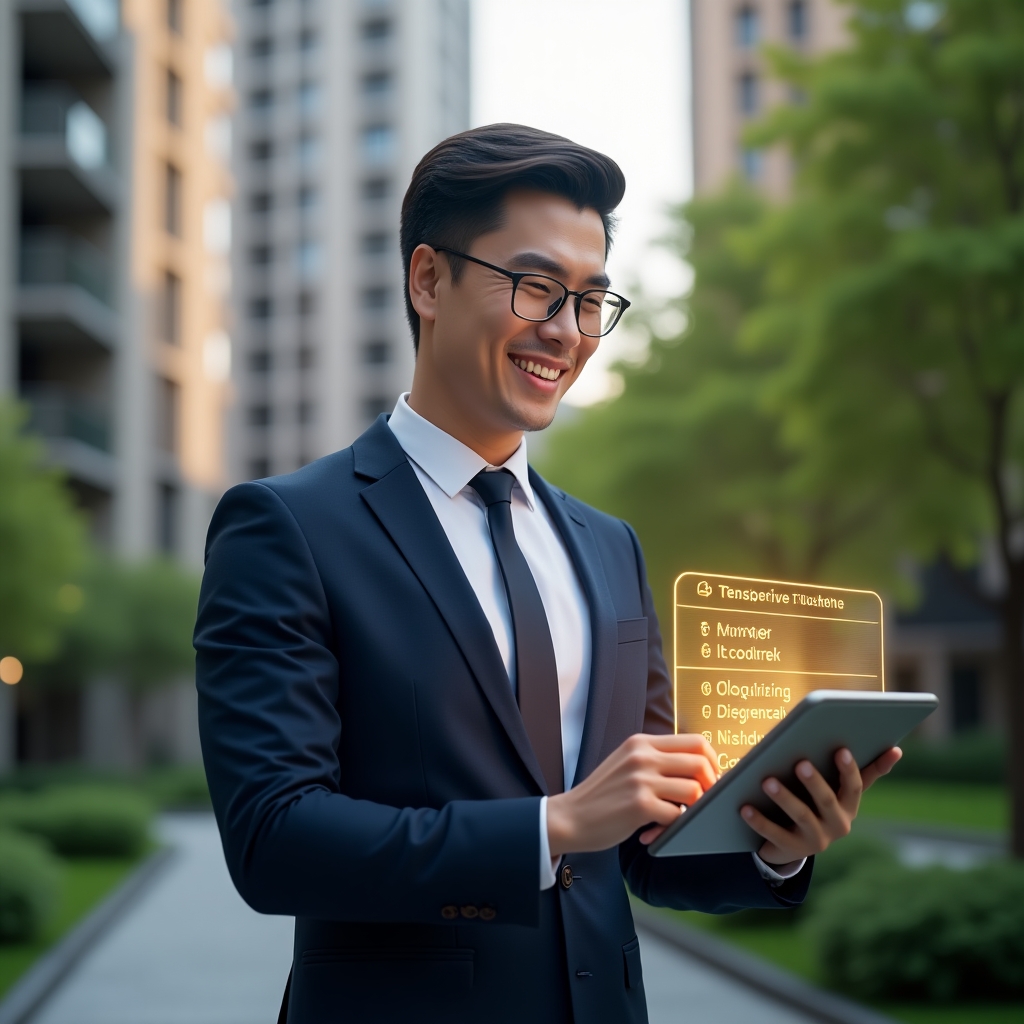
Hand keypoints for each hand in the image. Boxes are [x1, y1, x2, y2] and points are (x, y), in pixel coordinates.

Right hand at [546, 733, 718, 856]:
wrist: (571, 816)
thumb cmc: (603, 795)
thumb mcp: (627, 764)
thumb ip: (656, 760)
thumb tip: (698, 767)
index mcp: (641, 743)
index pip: (695, 742)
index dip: (712, 761)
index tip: (711, 778)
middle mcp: (642, 756)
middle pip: (700, 763)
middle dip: (711, 786)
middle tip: (703, 802)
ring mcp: (641, 780)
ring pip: (693, 790)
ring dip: (693, 808)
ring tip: (678, 817)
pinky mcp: (639, 805)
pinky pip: (677, 815)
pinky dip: (673, 826)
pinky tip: (656, 830)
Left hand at [741, 746, 901, 865]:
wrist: (793, 844)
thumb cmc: (817, 803)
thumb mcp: (839, 789)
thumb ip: (865, 771)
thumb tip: (897, 749)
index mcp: (848, 805)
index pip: (855, 787)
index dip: (849, 769)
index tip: (841, 749)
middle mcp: (837, 825)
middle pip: (827, 800)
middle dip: (815, 782)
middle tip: (800, 763)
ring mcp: (816, 840)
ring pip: (800, 816)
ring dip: (784, 797)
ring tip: (766, 780)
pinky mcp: (792, 850)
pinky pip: (774, 834)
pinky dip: (759, 820)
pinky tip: (744, 807)